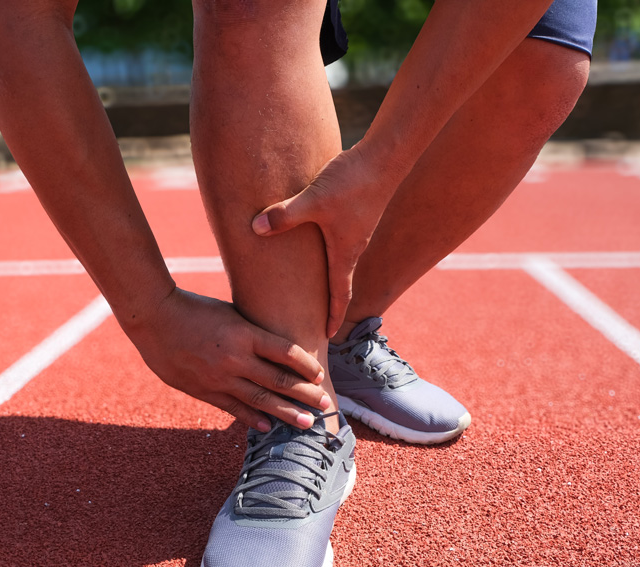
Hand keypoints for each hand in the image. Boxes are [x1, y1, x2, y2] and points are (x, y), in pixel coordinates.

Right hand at [124, 287, 329, 430]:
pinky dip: (252, 418)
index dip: (306, 366)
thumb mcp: (230, 313)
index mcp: (244, 333)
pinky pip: (233, 407)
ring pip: (260, 399)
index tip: (320, 375)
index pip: (286, 352)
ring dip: (286, 412)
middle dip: (306, 394)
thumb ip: (252, 333)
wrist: (154, 318)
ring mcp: (219, 377)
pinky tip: (269, 427)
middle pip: (279, 380)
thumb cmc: (195, 309)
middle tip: (326, 405)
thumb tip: (280, 349)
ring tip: (307, 423)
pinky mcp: (203, 390)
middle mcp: (235, 357)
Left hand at [251, 146, 398, 336]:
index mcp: (345, 253)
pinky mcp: (355, 211)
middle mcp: (353, 246)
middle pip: (338, 281)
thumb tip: (255, 228)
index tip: (326, 337)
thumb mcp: (312, 201)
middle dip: (326, 301)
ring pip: (337, 258)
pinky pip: (337, 237)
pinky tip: (309, 239)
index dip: (332, 317)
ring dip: (325, 274)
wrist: (384, 156)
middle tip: (312, 319)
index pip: (339, 295)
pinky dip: (323, 248)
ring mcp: (356, 229)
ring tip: (306, 284)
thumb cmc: (351, 182)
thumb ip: (284, 216)